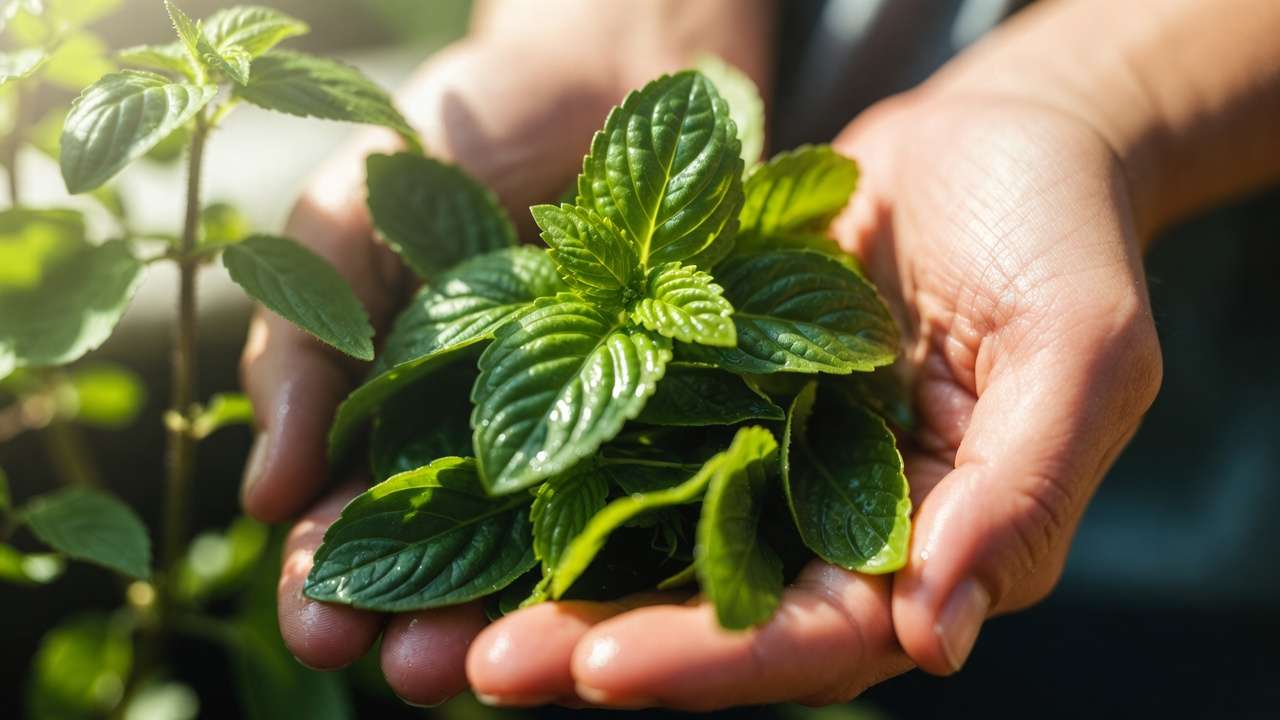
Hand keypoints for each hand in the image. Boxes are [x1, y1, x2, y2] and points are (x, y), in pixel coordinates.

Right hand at [244, 0, 774, 702]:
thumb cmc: (466, 128)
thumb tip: (265, 495)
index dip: (333, 578)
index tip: (318, 626)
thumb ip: (300, 337)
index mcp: (407, 417)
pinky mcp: (705, 416)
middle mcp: (506, 447)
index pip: (360, 520)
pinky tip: (638, 602)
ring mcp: (609, 438)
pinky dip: (658, 547)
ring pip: (567, 552)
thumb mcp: (355, 214)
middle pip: (462, 562)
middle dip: (429, 622)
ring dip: (533, 618)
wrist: (618, 61)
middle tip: (412, 672)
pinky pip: (682, 493)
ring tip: (502, 669)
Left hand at [458, 88, 1160, 708]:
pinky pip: (626, 440)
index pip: (816, 637)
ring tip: (436, 622)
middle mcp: (832, 524)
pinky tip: (466, 495)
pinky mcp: (710, 390)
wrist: (996, 133)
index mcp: (927, 548)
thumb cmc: (1058, 234)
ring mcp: (764, 458)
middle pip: (709, 610)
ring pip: (650, 541)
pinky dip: (551, 474)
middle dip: (598, 645)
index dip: (714, 660)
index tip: (604, 669)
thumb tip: (939, 639)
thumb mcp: (1080, 350)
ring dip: (551, 582)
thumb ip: (1022, 493)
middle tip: (481, 666)